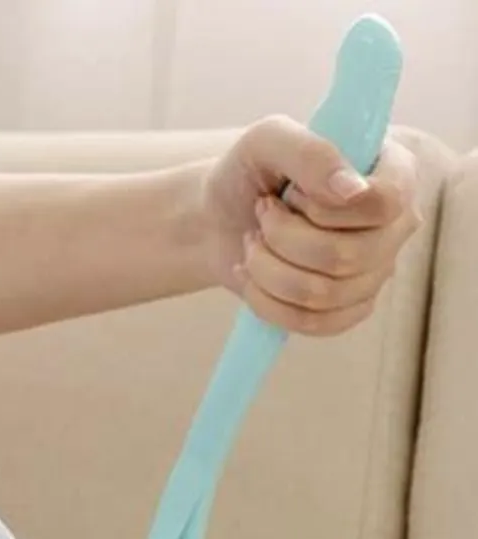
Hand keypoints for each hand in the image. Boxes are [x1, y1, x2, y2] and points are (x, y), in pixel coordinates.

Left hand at [203, 115, 421, 335]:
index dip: (323, 206)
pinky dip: (266, 302)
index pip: (384, 203)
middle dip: (282, 239)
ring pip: (323, 294)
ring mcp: (375, 272)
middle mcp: (395, 225)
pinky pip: (314, 324)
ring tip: (252, 245)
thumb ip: (310, 151)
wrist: (217, 218)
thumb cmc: (249, 173)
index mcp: (393, 172)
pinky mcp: (348, 309)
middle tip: (261, 217)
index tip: (290, 192)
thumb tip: (352, 190)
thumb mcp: (267, 141)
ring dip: (267, 269)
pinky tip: (252, 277)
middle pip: (346, 256)